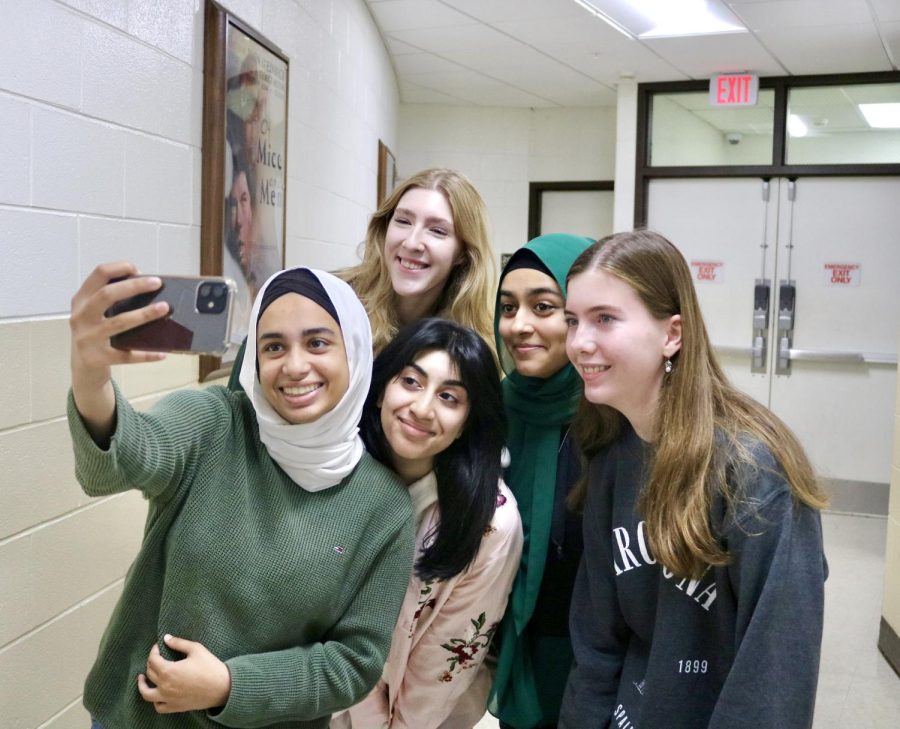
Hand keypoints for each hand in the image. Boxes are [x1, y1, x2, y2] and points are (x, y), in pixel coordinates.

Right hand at [70, 262, 168, 440]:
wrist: (82, 367)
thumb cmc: (95, 333)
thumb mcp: (94, 312)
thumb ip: (111, 298)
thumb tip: (147, 283)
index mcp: (81, 300)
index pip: (98, 274)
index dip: (119, 268)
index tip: (139, 269)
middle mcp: (81, 317)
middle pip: (107, 295)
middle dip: (134, 286)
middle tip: (157, 283)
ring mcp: (88, 338)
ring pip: (119, 322)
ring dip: (144, 314)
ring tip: (165, 308)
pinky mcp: (98, 359)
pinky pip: (126, 355)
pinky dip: (146, 354)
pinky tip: (162, 353)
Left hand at [138, 634, 230, 713]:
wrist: (222, 687)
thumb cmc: (210, 667)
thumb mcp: (196, 649)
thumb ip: (179, 643)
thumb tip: (166, 638)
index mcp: (168, 671)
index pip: (153, 660)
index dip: (153, 651)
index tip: (158, 646)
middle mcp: (165, 686)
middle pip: (150, 673)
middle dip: (151, 663)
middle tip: (156, 657)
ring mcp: (168, 699)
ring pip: (147, 694)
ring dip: (142, 685)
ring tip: (142, 678)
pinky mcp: (175, 707)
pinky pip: (158, 707)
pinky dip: (154, 701)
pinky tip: (156, 694)